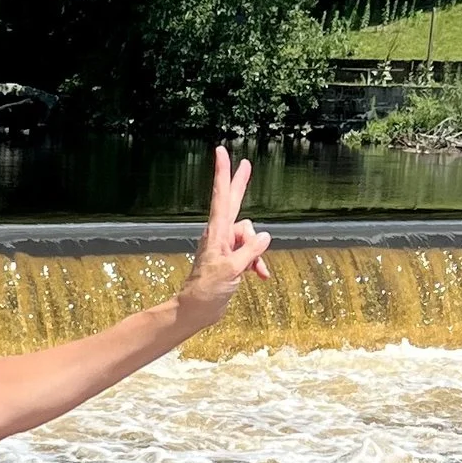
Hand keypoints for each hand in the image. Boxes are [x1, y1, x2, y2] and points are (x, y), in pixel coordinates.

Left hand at [178, 146, 271, 330]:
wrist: (197, 310)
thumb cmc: (208, 290)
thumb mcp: (233, 270)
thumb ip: (250, 251)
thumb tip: (265, 236)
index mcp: (217, 232)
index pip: (222, 196)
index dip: (224, 173)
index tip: (221, 151)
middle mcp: (220, 235)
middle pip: (234, 203)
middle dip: (240, 185)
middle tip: (246, 163)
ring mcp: (225, 246)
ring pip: (249, 237)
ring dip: (257, 253)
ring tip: (255, 271)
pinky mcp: (230, 259)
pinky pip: (250, 253)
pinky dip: (257, 263)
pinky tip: (261, 277)